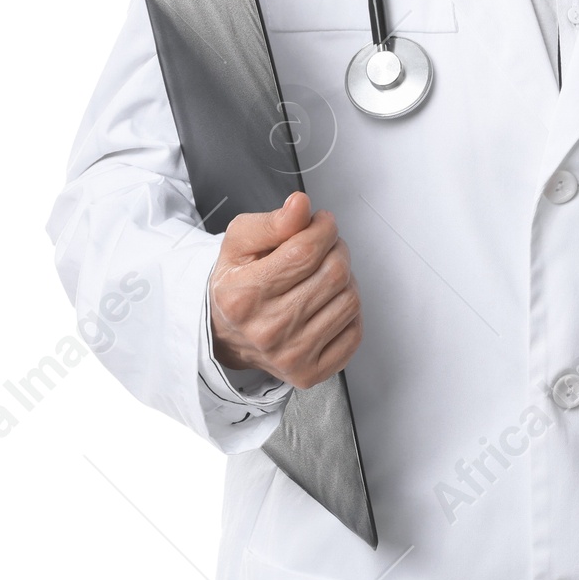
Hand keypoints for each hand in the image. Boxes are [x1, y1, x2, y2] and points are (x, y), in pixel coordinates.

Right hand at [208, 191, 362, 388]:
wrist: (224, 334)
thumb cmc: (236, 284)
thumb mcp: (239, 243)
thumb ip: (273, 222)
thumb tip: (301, 205)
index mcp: (244, 296)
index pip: (305, 251)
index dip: (323, 228)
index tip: (322, 222)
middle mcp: (267, 331)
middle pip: (333, 274)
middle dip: (336, 248)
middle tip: (324, 246)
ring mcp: (290, 356)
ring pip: (349, 300)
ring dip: (345, 278)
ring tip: (324, 273)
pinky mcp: (309, 373)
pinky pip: (354, 332)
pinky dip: (348, 311)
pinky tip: (328, 303)